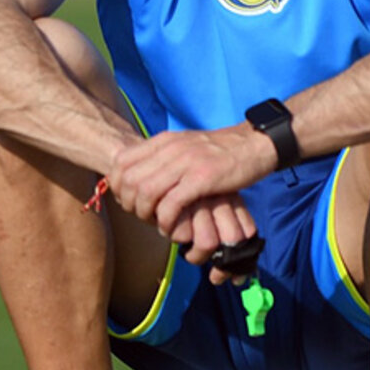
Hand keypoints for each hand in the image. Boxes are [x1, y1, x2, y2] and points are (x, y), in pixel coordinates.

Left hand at [106, 124, 275, 277]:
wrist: (254, 144)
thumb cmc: (218, 151)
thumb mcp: (184, 145)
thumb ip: (162, 157)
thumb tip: (138, 174)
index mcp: (163, 141)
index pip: (120, 161)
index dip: (115, 185)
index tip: (126, 200)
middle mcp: (170, 149)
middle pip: (129, 180)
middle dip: (129, 204)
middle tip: (141, 217)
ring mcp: (186, 162)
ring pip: (146, 192)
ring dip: (146, 215)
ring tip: (156, 224)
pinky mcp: (202, 178)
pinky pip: (171, 204)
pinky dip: (166, 221)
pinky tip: (171, 228)